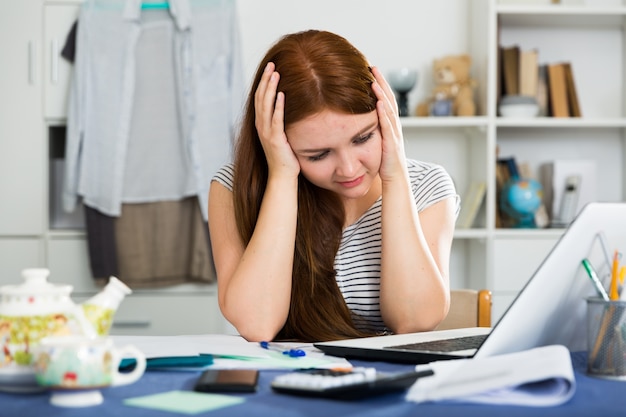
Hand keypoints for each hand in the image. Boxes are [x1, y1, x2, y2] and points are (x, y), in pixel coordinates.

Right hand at [254, 62, 299, 178]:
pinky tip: (282, 95)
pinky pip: (275, 120)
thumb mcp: (281, 134)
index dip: (264, 82)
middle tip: (271, 64)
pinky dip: (278, 107)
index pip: (260, 98)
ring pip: (266, 106)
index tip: (270, 67)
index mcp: (261, 124)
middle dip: (266, 80)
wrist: (282, 176)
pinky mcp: (275, 140)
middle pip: (261, 98)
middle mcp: (261, 126)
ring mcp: (266, 133)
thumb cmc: (285, 156)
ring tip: (275, 73)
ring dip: (270, 88)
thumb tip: (290, 105)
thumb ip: (282, 120)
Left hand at [370, 66, 407, 181]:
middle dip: (381, 83)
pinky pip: (388, 127)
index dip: (379, 85)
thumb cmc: (385, 164)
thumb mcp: (377, 142)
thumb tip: (359, 120)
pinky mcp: (392, 145)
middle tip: (373, 67)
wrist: (396, 180)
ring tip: (374, 80)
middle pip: (389, 100)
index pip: (386, 100)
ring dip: (382, 94)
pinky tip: (378, 103)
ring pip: (389, 110)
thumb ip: (371, 130)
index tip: (371, 71)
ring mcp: (395, 135)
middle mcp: (395, 127)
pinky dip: (384, 114)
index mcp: (390, 126)